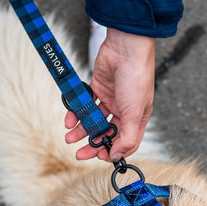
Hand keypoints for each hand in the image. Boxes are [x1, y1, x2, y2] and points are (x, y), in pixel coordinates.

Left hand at [65, 28, 155, 161]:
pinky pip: (85, 104)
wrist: (126, 49)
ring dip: (81, 130)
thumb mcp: (134, 112)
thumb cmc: (136, 78)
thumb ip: (127, 136)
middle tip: (79, 153)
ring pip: (94, 120)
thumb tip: (118, 156)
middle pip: (107, 132)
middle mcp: (123, 110)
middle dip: (93, 143)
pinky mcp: (97, 88)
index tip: (99, 156)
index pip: (125, 141)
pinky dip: (76, 111)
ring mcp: (110, 99)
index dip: (112, 151)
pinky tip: (70, 119)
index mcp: (136, 118)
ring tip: (69, 137)